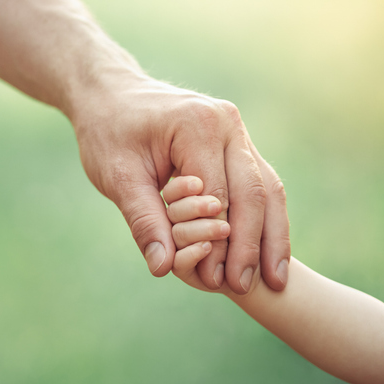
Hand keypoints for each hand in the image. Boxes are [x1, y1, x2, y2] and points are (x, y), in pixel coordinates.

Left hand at [67, 74, 288, 293]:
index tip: (215, 281)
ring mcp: (237, 131)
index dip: (218, 242)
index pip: (218, 194)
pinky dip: (263, 219)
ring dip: (270, 236)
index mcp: (199, 125)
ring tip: (274, 280)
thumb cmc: (108, 132)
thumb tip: (163, 267)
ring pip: (267, 188)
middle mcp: (228, 124)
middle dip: (252, 245)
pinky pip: (258, 183)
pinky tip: (265, 254)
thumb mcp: (117, 176)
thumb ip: (143, 220)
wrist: (110, 95)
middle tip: (245, 287)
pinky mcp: (236, 143)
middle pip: (254, 191)